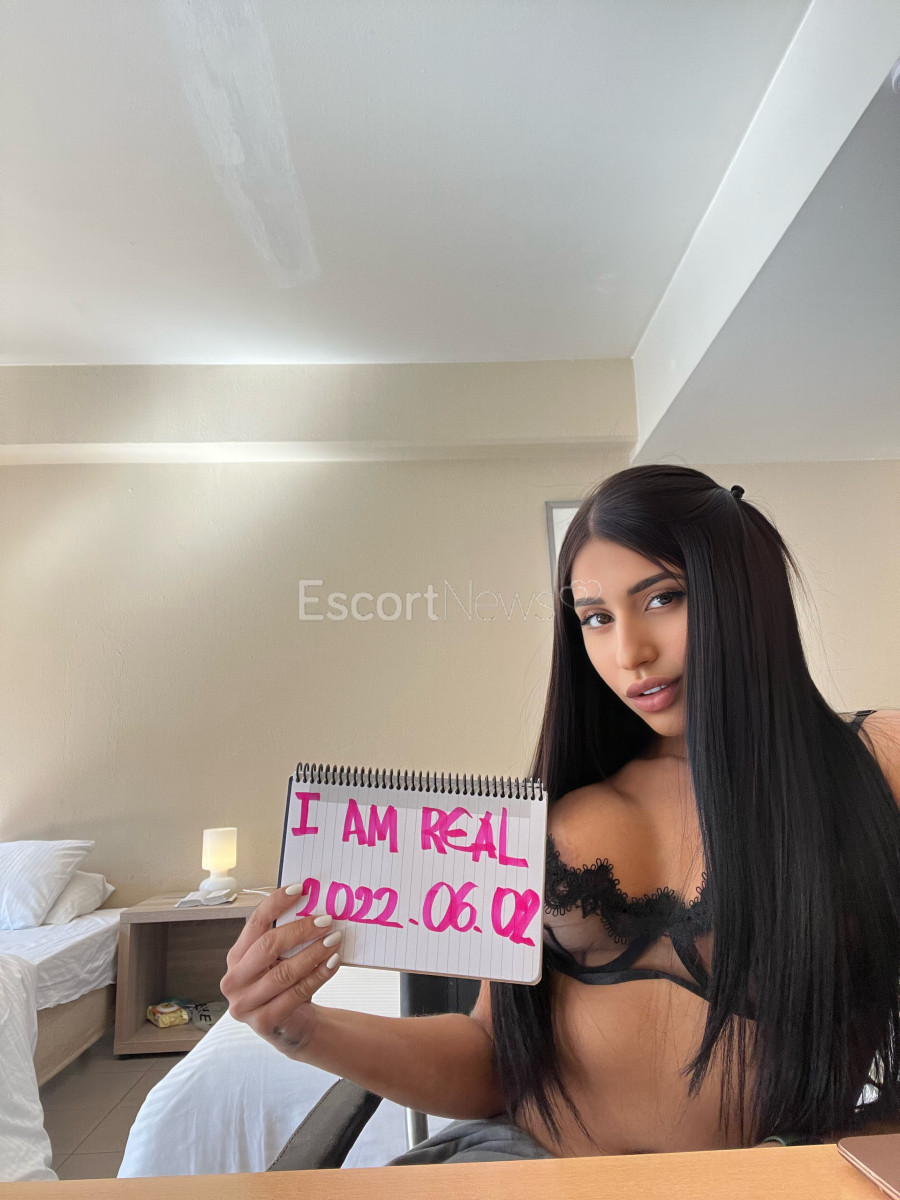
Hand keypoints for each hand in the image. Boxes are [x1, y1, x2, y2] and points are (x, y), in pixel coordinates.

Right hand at [220, 883, 342, 1055]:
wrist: (293, 1028)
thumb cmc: (286, 986)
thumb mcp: (280, 961)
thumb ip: (287, 938)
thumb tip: (312, 903)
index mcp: (236, 958)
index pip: (254, 923)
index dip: (276, 903)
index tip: (300, 888)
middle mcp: (234, 980)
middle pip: (267, 946)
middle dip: (300, 930)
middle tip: (326, 920)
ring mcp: (245, 1004)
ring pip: (283, 972)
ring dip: (313, 953)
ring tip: (335, 939)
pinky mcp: (263, 1022)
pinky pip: (295, 994)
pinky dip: (318, 976)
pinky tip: (333, 963)